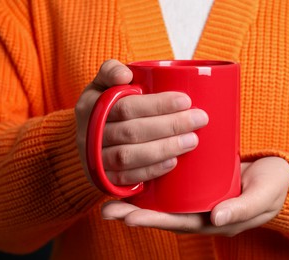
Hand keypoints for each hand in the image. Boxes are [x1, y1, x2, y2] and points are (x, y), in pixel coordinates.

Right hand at [75, 59, 208, 185]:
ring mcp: (94, 160)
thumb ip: (111, 71)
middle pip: (132, 132)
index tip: (186, 100)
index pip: (126, 106)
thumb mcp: (101, 85)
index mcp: (90, 106)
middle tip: (200, 119)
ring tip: (192, 140)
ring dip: (164, 148)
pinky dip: (150, 170)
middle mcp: (89, 134)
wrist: (88, 140)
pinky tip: (172, 162)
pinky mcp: (103, 180)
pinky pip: (126, 178)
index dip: (157, 104)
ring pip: (129, 156)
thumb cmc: (105, 107)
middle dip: (170, 125)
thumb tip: (126, 75)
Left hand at [101, 156, 288, 235]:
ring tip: (112, 193)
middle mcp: (201, 212)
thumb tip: (217, 220)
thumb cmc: (274, 187)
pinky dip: (156, 180)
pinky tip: (139, 171)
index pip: (178, 223)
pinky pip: (176, 185)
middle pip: (165, 215)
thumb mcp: (262, 197)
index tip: (128, 217)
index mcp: (213, 221)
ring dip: (141, 198)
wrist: (281, 175)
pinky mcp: (200, 182)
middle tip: (107, 209)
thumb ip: (243, 208)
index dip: (153, 221)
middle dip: (136, 213)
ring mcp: (199, 198)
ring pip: (166, 201)